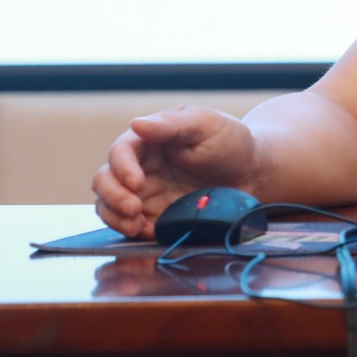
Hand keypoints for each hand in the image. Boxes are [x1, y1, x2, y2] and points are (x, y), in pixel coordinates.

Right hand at [91, 106, 259, 239]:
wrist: (252, 173)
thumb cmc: (229, 141)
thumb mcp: (205, 124)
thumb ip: (172, 124)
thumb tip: (136, 123)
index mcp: (148, 140)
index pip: (120, 152)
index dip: (121, 168)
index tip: (136, 183)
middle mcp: (140, 167)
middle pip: (104, 181)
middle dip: (112, 197)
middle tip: (134, 209)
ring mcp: (145, 194)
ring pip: (109, 206)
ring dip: (115, 218)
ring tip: (136, 226)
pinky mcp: (154, 216)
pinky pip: (131, 226)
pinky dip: (133, 232)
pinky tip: (151, 233)